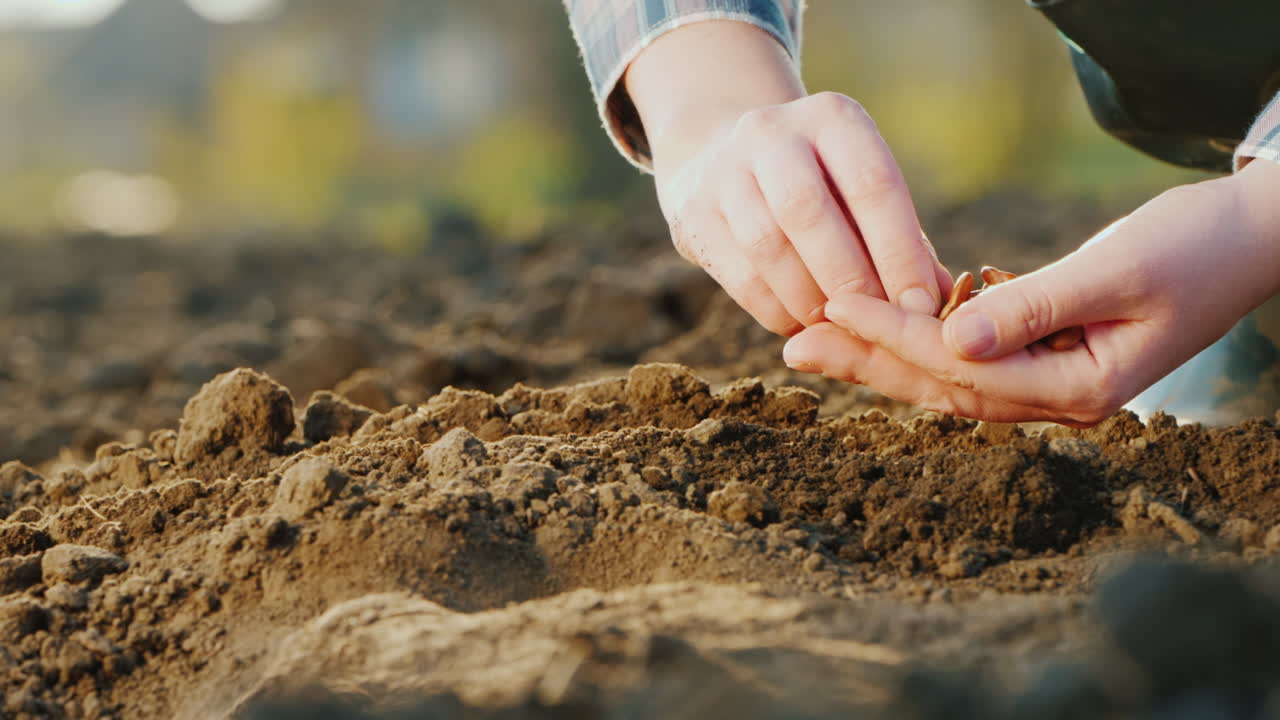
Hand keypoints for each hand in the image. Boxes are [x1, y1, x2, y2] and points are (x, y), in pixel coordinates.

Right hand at [626, 22, 949, 336]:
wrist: (721, 153)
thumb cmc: (820, 185)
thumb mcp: (860, 189)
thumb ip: (900, 242)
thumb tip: (934, 308)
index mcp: (832, 118)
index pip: (871, 183)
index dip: (899, 252)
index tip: (921, 307)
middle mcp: (771, 132)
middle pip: (808, 211)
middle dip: (849, 278)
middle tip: (877, 325)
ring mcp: (723, 169)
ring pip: (767, 245)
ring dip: (808, 299)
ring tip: (838, 327)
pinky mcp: (692, 212)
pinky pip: (738, 275)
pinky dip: (776, 310)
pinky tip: (801, 326)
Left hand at [781, 160, 1279, 425]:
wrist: (1250, 242)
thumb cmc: (1196, 246)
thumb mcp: (1118, 271)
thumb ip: (1033, 307)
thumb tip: (949, 340)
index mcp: (1080, 391)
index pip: (962, 366)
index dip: (895, 334)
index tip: (835, 302)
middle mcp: (1060, 401)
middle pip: (942, 387)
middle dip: (866, 362)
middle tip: (793, 342)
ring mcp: (1054, 384)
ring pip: (948, 377)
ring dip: (884, 354)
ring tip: (819, 335)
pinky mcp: (1048, 356)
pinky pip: (971, 357)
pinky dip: (922, 340)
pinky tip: (879, 320)